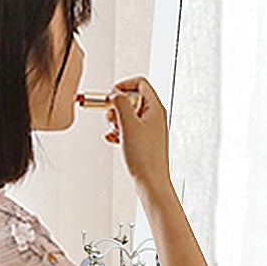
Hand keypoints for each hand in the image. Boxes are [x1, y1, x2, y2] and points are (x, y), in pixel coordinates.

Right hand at [103, 76, 171, 195]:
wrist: (151, 182)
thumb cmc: (144, 156)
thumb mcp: (128, 123)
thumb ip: (120, 102)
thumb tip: (115, 92)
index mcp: (155, 108)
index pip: (140, 83)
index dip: (123, 86)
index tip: (111, 97)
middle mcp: (155, 117)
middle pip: (132, 98)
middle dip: (117, 106)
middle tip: (112, 118)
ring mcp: (150, 130)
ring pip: (129, 115)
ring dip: (117, 120)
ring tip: (114, 132)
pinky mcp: (145, 142)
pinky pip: (129, 129)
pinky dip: (119, 132)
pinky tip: (112, 140)